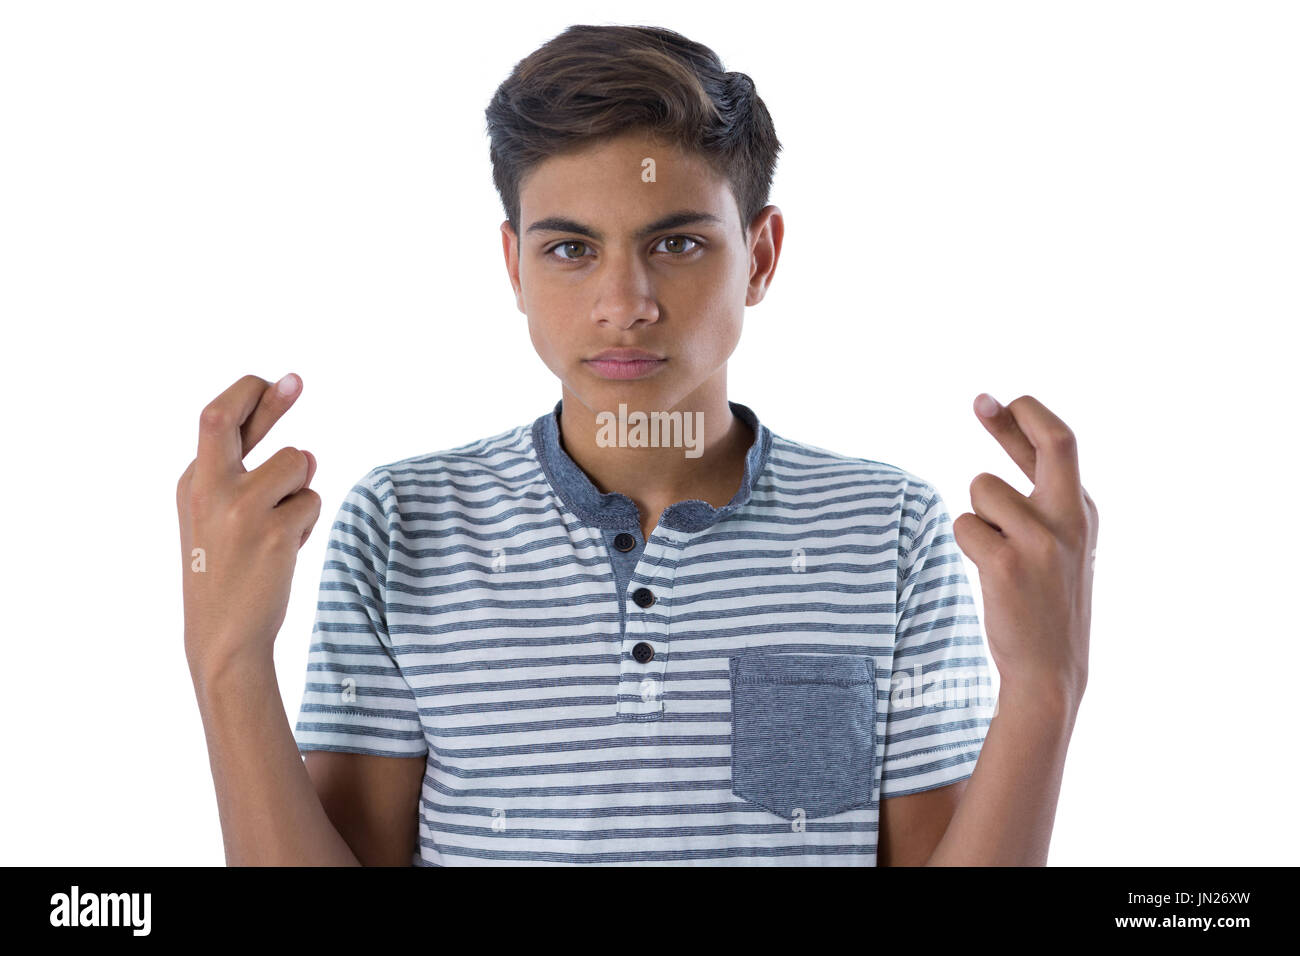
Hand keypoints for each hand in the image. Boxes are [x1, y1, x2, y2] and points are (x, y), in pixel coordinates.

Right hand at [176, 373, 321, 681]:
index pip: (216, 419)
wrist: (223, 637)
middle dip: (268, 396)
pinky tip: (284, 551)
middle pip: (230, 419)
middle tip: (296, 379)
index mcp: (192, 483)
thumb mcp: (223, 519)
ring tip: (278, 530)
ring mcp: (239, 509)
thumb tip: (308, 453)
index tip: (280, 378)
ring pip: (300, 464)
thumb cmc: (228, 574)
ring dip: (302, 490)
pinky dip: (307, 522)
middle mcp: (208, 489)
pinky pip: (313, 501)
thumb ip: (255, 480)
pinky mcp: (273, 532)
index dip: (250, 394)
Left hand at [951, 394, 1097, 707]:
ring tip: (997, 556)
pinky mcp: (1008, 563)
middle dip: (1015, 415)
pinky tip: (990, 574)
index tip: (992, 400)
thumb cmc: (1044, 602)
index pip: (1060, 443)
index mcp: (1081, 511)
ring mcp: (1042, 540)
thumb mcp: (1053, 542)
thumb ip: (1033, 495)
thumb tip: (1007, 440)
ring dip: (977, 515)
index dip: (1023, 416)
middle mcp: (1070, 519)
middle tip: (981, 401)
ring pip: (982, 489)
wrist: (1050, 671)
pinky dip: (967, 542)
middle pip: (1054, 441)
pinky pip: (964, 525)